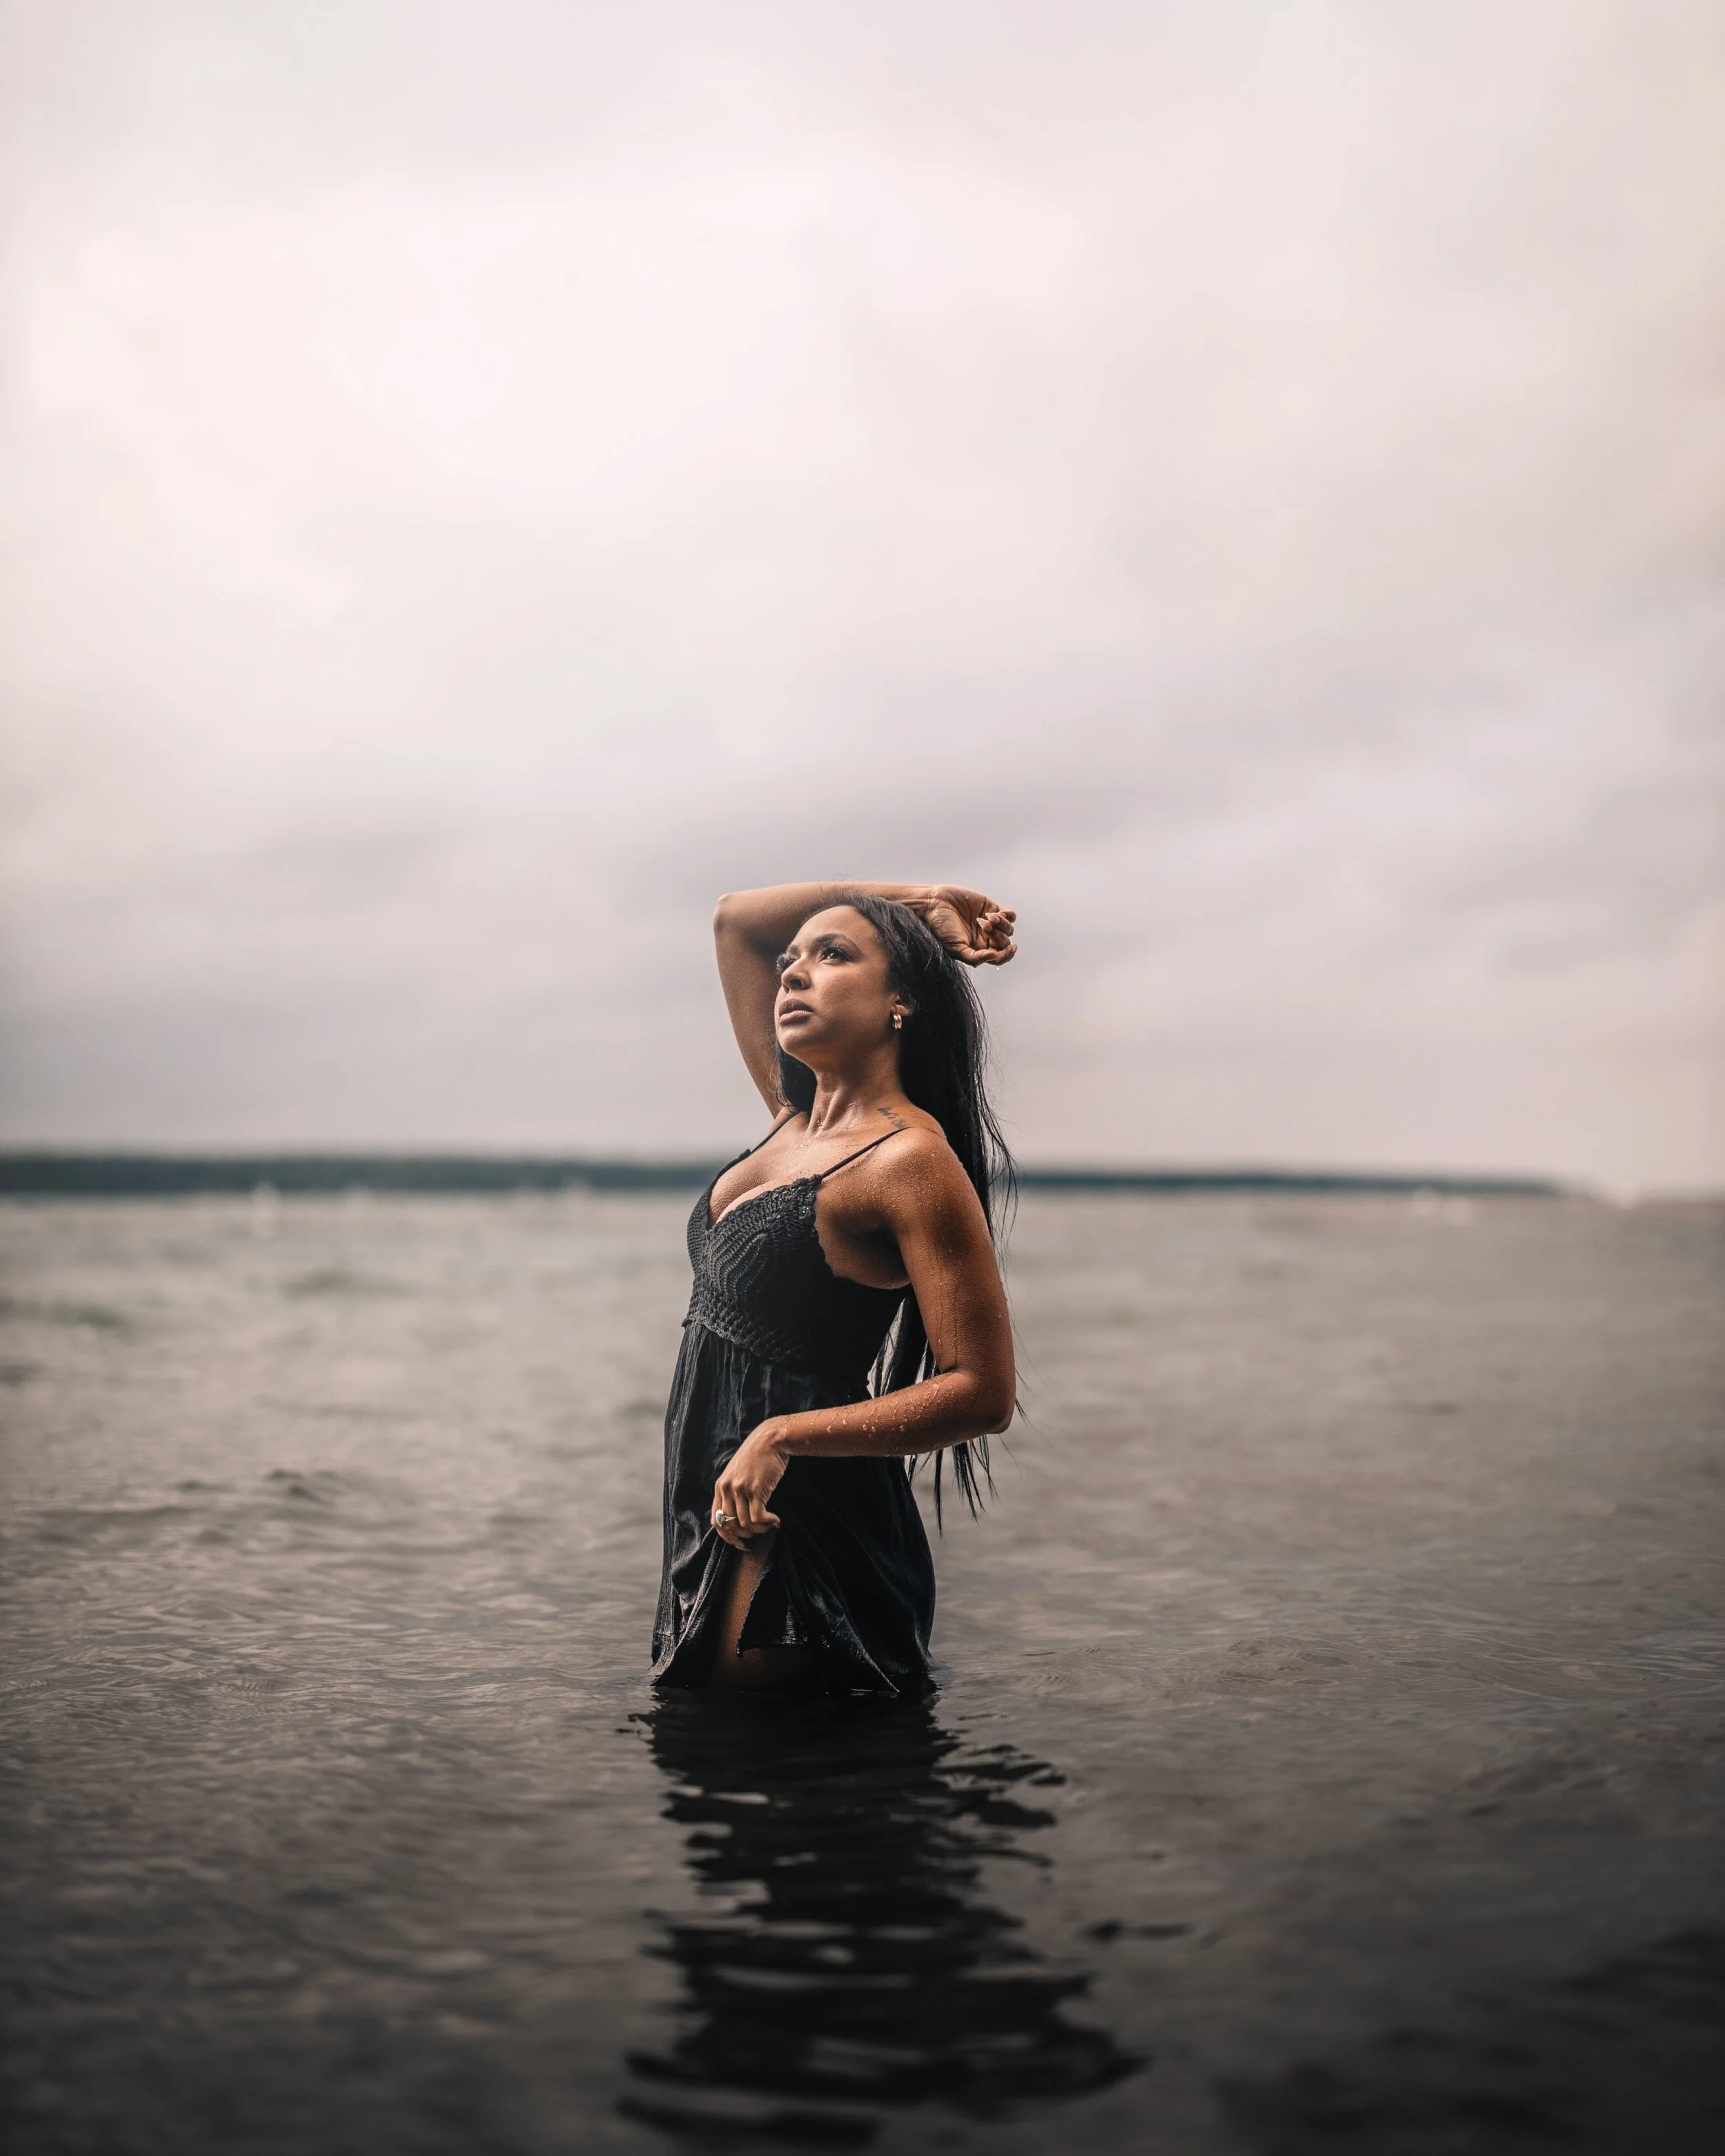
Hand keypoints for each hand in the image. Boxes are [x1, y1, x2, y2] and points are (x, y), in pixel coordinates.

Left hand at [711, 1423, 789, 1547]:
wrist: (771, 1439)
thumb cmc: (757, 1456)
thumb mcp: (737, 1472)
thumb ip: (732, 1490)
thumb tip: (736, 1517)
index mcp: (720, 1486)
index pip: (716, 1521)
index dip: (727, 1536)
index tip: (739, 1542)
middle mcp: (727, 1489)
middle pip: (731, 1526)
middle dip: (745, 1535)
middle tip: (759, 1532)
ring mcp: (741, 1489)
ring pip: (746, 1524)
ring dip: (760, 1529)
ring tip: (770, 1524)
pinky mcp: (757, 1490)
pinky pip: (758, 1518)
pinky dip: (768, 1523)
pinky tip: (775, 1520)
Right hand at [915, 886, 1017, 967]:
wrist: (934, 904)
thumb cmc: (941, 928)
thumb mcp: (956, 949)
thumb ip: (975, 957)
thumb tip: (995, 956)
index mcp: (978, 950)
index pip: (999, 957)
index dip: (1007, 955)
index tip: (1011, 949)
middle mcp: (985, 938)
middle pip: (1004, 943)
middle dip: (998, 936)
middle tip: (984, 927)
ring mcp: (990, 923)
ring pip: (1009, 929)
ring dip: (1003, 925)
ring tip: (988, 918)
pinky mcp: (991, 908)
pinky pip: (1009, 915)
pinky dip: (1007, 916)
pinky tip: (996, 914)